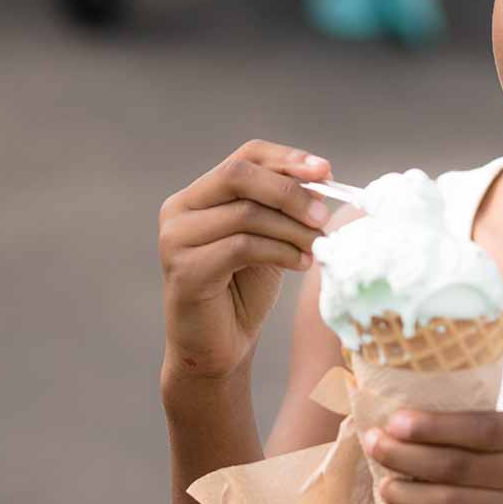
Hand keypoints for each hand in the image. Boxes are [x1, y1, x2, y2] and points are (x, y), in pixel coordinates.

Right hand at [158, 139, 331, 380]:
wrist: (219, 348)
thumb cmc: (245, 291)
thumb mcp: (269, 237)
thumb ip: (283, 207)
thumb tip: (323, 175)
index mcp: (198, 194)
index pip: (246, 156)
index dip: (288, 158)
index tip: (326, 171)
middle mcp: (179, 209)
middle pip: (239, 175)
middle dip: (290, 191)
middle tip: (323, 216)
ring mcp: (176, 238)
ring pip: (245, 213)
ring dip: (292, 229)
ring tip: (317, 247)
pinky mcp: (185, 269)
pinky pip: (241, 246)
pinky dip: (280, 252)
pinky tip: (302, 264)